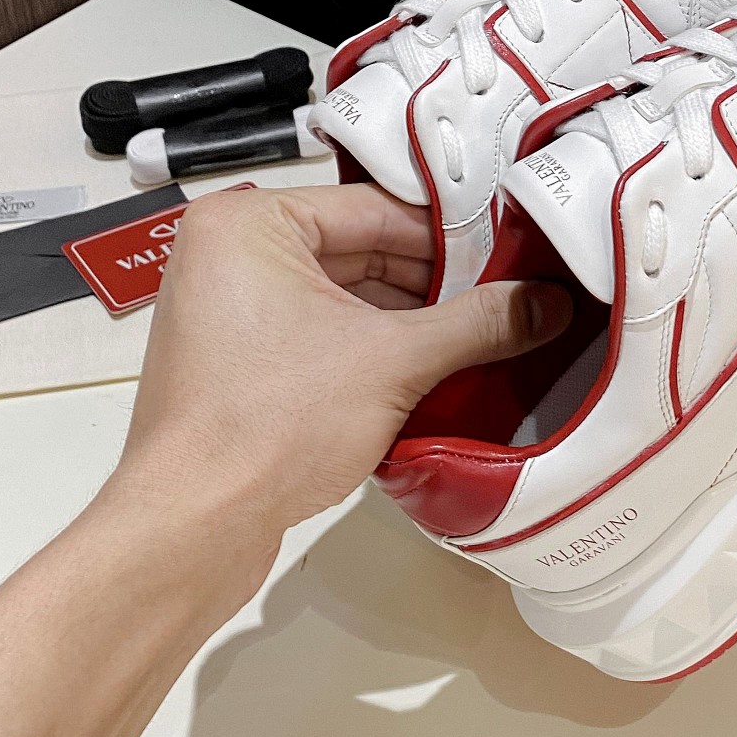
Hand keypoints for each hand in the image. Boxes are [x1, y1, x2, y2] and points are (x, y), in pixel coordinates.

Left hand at [110, 183, 570, 582]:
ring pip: (346, 296)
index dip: (452, 236)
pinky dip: (376, 349)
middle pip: (362, 248)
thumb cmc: (262, 428)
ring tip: (481, 336)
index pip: (376, 207)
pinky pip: (323, 334)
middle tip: (505, 299)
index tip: (509, 256)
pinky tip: (433, 370)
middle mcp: (230, 257)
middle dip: (435, 282)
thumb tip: (543, 303)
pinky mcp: (240, 363)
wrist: (193, 528)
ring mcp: (230, 312)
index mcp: (248, 226)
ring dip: (410, 320)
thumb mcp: (396, 361)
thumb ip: (479, 323)